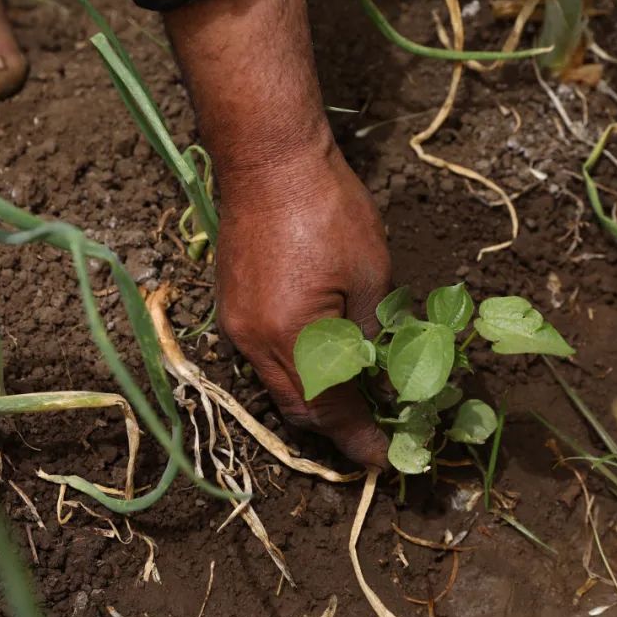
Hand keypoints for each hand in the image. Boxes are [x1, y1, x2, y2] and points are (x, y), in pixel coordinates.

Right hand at [164, 0, 390, 467]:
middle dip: (336, 426)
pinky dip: (296, 369)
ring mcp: (236, 322)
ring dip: (315, 398)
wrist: (267, 157)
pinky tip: (323, 360)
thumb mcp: (370, 275)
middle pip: (297, 407)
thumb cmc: (327, 207)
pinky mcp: (231, 302)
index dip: (360, 438)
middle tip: (373, 433)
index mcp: (290, 338)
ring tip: (354, 399)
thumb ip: (374, 335)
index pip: (331, 409)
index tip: (384, 459)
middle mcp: (253, 341)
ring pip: (277, 384)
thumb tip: (383, 376)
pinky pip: (264, 356)